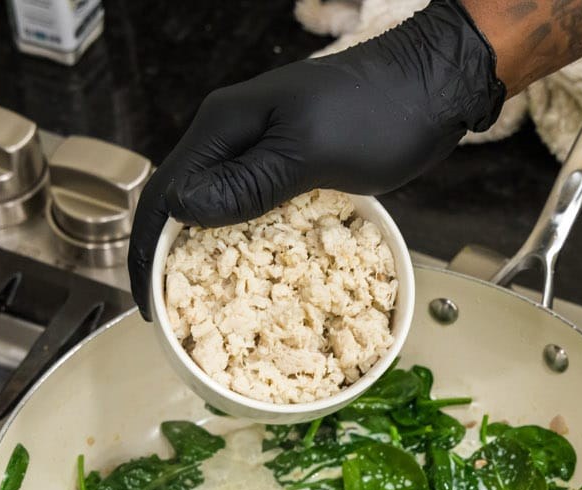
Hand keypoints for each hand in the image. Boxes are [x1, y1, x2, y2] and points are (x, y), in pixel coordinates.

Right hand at [128, 0, 505, 315]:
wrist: (433, 85)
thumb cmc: (380, 115)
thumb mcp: (310, 155)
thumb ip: (247, 184)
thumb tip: (180, 211)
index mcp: (225, 125)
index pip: (166, 194)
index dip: (148, 252)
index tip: (149, 305)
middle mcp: (233, 131)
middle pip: (182, 200)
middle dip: (168, 255)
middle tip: (171, 312)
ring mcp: (261, 143)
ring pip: (215, 203)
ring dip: (202, 250)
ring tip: (201, 298)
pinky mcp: (289, 157)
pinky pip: (249, 203)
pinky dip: (241, 238)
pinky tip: (248, 266)